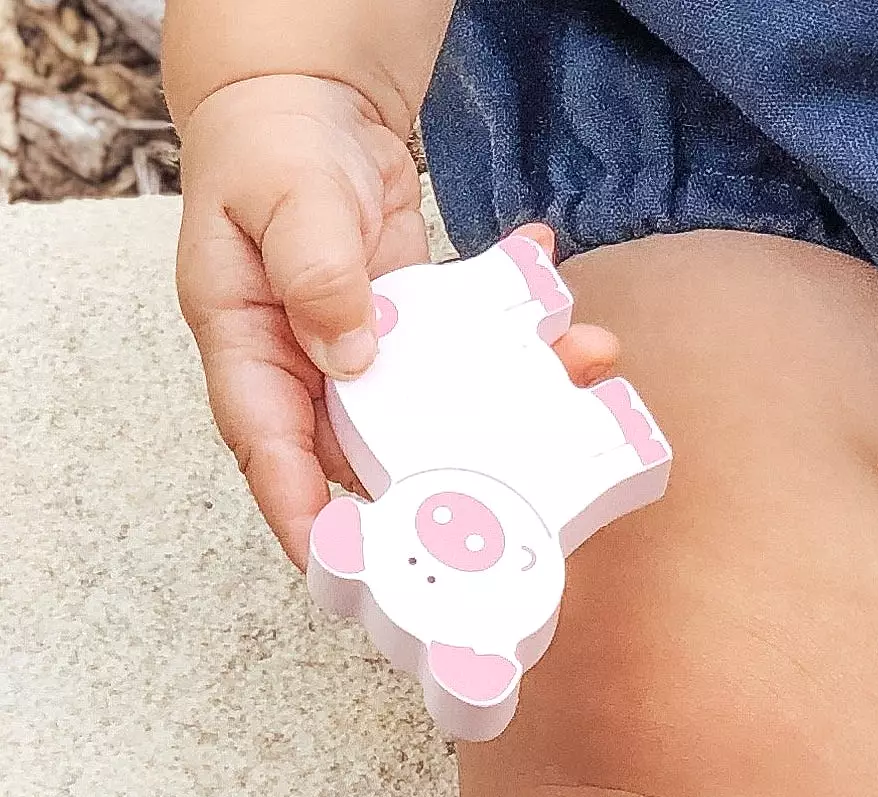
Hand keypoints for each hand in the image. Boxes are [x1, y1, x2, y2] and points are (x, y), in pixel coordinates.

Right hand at [175, 74, 620, 563]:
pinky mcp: (416, 343)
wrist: (309, 104)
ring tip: (578, 375)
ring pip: (435, 418)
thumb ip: (316, 271)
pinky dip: (525, 350)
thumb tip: (350, 349)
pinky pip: (471, 366)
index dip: (304, 515)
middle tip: (512, 510)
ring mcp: (367, 362)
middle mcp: (308, 370)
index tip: (344, 564)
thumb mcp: (286, 198)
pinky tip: (572, 332)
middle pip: (365, 459)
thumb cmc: (272, 146)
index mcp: (251, 347)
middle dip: (442, 487)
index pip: (268, 450)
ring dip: (513, 415)